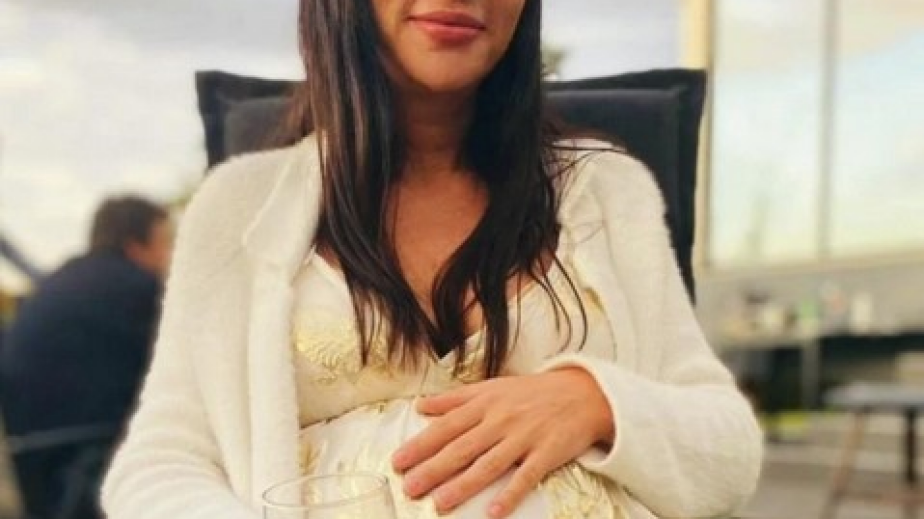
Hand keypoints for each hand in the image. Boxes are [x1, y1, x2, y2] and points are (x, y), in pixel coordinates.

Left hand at [391, 368, 613, 517]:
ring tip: (440, 503)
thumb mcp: (492, 387)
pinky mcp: (547, 453)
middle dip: (434, 468)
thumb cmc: (532, 392)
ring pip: (489, 464)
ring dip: (464, 485)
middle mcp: (501, 420)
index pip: (447, 426)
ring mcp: (524, 437)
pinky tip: (493, 512)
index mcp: (485, 403)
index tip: (399, 462)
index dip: (421, 444)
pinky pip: (526, 476)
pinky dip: (510, 494)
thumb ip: (455, 398)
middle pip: (462, 447)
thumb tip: (420, 406)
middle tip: (410, 488)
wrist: (582, 393)